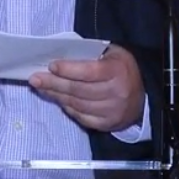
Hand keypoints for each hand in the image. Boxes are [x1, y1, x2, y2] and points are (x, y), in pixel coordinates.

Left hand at [31, 45, 145, 132]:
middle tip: (35, 79)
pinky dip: (67, 107)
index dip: (68, 69)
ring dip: (56, 95)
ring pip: (77, 104)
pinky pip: (81, 117)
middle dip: (54, 83)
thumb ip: (90, 55)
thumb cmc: (122, 69)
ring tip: (42, 87)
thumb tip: (60, 57)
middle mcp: (116, 93)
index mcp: (118, 71)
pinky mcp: (107, 124)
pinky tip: (58, 99)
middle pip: (78, 90)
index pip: (89, 72)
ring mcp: (112, 111)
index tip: (51, 66)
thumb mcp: (112, 54)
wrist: (143, 96)